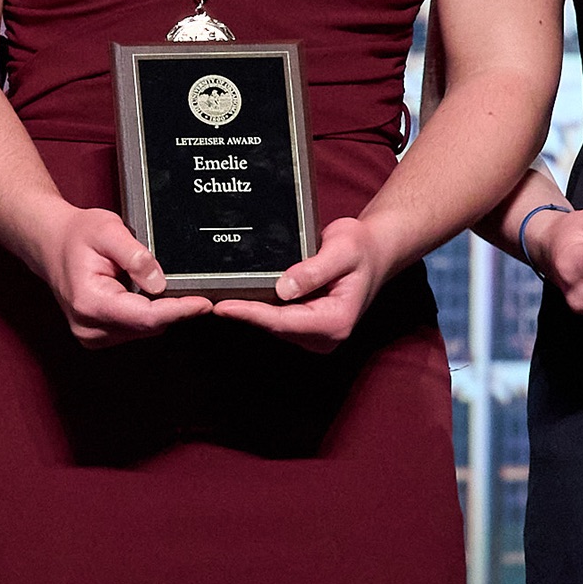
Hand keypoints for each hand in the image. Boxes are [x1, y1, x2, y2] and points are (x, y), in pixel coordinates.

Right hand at [34, 201, 210, 348]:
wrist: (50, 243)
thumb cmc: (75, 235)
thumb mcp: (108, 229)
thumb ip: (135, 255)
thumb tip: (159, 282)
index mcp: (90, 303)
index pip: (146, 317)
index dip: (179, 310)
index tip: (204, 303)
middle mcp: (89, 327)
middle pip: (148, 326)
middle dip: (172, 307)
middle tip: (187, 283)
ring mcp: (93, 335)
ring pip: (145, 329)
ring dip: (158, 310)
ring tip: (148, 280)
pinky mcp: (99, 336)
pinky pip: (136, 328)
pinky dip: (146, 313)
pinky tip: (140, 293)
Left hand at [212, 213, 381, 352]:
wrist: (374, 252)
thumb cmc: (362, 248)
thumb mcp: (343, 249)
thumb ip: (315, 269)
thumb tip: (284, 288)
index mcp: (336, 321)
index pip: (284, 321)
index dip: (252, 313)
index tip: (223, 306)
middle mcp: (326, 335)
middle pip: (274, 326)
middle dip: (243, 312)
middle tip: (208, 298)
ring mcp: (316, 335)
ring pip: (273, 325)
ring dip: (248, 310)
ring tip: (216, 295)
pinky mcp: (306, 328)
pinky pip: (277, 319)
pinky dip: (259, 307)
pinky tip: (238, 293)